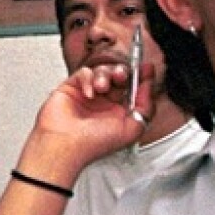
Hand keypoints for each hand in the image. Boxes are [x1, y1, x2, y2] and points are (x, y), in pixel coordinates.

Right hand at [25, 63, 156, 175]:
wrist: (66, 145)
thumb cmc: (93, 144)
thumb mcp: (133, 128)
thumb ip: (146, 107)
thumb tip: (148, 86)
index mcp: (119, 112)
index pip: (133, 89)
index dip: (141, 77)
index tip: (147, 68)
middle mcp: (104, 103)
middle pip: (118, 76)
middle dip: (122, 72)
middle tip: (121, 75)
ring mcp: (87, 95)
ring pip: (102, 71)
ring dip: (105, 76)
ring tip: (102, 88)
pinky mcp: (71, 88)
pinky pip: (83, 73)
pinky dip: (88, 79)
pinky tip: (88, 93)